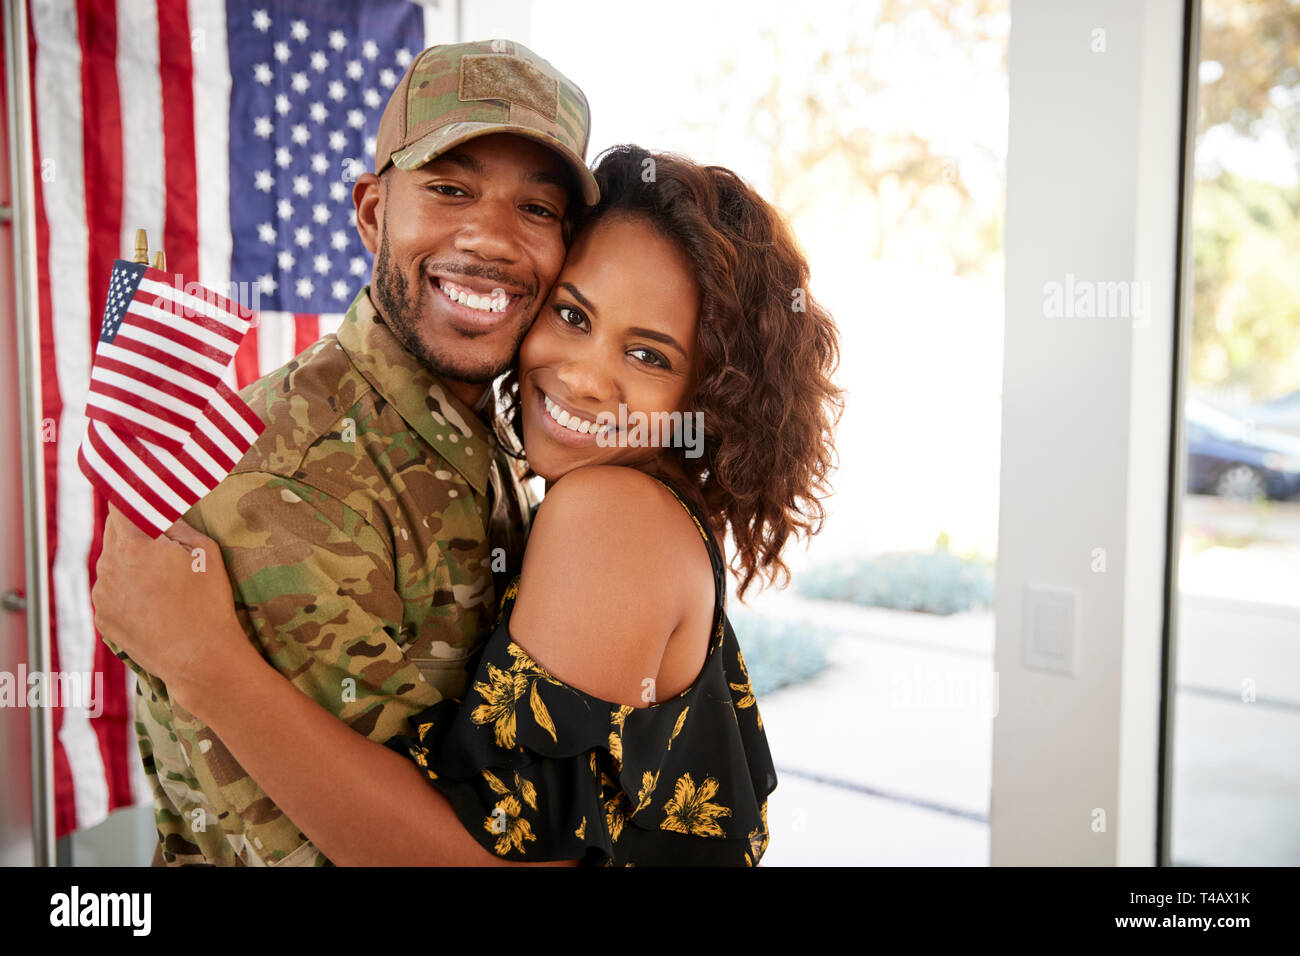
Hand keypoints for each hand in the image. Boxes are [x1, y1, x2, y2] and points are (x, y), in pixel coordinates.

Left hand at [92, 504, 248, 704]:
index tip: (139, 491)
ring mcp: (102, 597)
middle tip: (164, 542)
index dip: (131, 496)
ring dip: (132, 566)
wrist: (199, 658)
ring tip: (164, 582)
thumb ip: (176, 524)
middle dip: (136, 533)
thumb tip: (160, 511)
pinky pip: (113, 595)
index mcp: (130, 545)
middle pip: (116, 536)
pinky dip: (128, 593)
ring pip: (113, 567)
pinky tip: (156, 604)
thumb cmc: (207, 601)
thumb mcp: (205, 550)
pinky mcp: (104, 621)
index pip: (120, 505)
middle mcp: (107, 568)